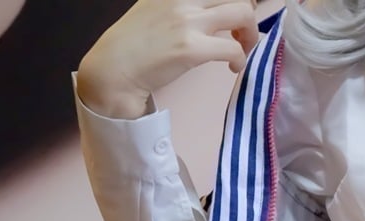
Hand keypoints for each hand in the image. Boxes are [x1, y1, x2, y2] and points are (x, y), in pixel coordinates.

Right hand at [76, 0, 258, 119]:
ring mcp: (188, 22)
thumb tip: (209, 10)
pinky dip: (241, 59)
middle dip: (248, 15)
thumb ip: (182, 5)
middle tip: (242, 35)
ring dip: (251, 34)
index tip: (235, 16)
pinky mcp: (192, 48)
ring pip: (243, 13)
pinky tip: (233, 67)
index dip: (238, 1)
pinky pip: (234, 48)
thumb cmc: (135, 44)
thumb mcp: (155, 8)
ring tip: (242, 49)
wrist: (113, 69)